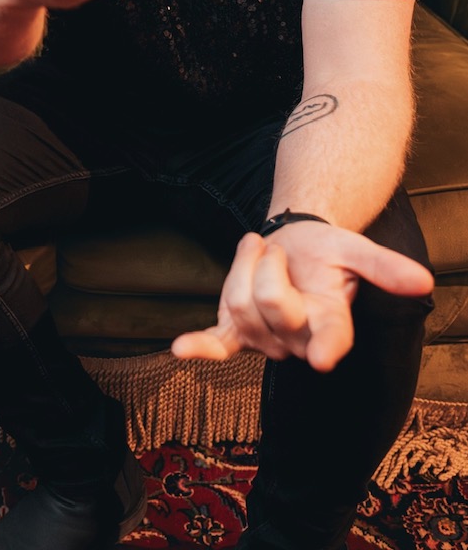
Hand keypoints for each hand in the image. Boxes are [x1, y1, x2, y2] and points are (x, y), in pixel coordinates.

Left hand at [171, 222, 432, 372]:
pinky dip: (199, 348)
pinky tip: (180, 350)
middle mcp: (299, 339)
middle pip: (269, 302)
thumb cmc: (326, 251)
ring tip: (260, 253)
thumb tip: (423, 281)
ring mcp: (266, 339)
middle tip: (276, 247)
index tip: (321, 359)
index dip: (326, 346)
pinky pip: (218, 346)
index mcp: (333, 319)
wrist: (294, 245)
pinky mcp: (237, 333)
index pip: (332, 336)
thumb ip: (384, 266)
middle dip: (266, 263)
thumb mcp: (354, 248)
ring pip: (240, 305)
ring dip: (242, 267)